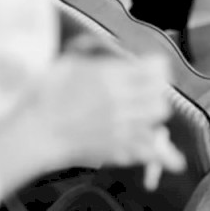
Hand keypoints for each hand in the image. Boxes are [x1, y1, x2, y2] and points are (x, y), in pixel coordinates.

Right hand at [36, 46, 185, 184]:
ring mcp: (123, 125)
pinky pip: (153, 150)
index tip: (152, 68)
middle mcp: (122, 99)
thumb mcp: (67, 63)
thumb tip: (106, 49)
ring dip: (155, 112)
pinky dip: (164, 155)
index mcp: (109, 75)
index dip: (156, 67)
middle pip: (161, 91)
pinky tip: (174, 161)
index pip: (156, 67)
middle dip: (156, 89)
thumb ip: (92, 55)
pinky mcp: (120, 149)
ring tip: (144, 113)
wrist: (35, 133)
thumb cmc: (42, 97)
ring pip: (159, 115)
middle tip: (146, 91)